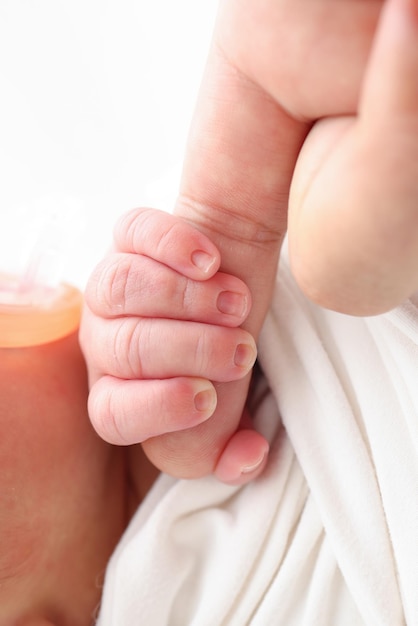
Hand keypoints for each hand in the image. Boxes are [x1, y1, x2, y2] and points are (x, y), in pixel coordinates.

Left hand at [81, 207, 268, 482]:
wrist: (230, 285)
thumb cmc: (222, 353)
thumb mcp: (228, 406)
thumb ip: (230, 440)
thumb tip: (245, 457)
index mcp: (119, 391)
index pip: (112, 413)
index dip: (157, 408)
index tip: (208, 397)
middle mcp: (103, 339)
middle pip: (124, 347)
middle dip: (189, 351)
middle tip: (241, 351)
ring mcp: (110, 283)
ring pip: (119, 287)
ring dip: (183, 299)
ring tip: (236, 304)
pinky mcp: (129, 235)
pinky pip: (134, 232)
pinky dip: (172, 243)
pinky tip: (209, 260)